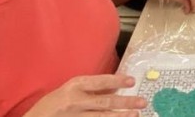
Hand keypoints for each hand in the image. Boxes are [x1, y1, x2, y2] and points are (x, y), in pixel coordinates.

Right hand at [24, 74, 145, 116]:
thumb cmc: (52, 104)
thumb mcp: (69, 90)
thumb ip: (91, 89)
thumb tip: (115, 87)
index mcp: (73, 86)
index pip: (99, 82)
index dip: (116, 81)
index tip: (132, 81)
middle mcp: (74, 101)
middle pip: (104, 102)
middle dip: (125, 102)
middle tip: (142, 102)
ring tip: (135, 115)